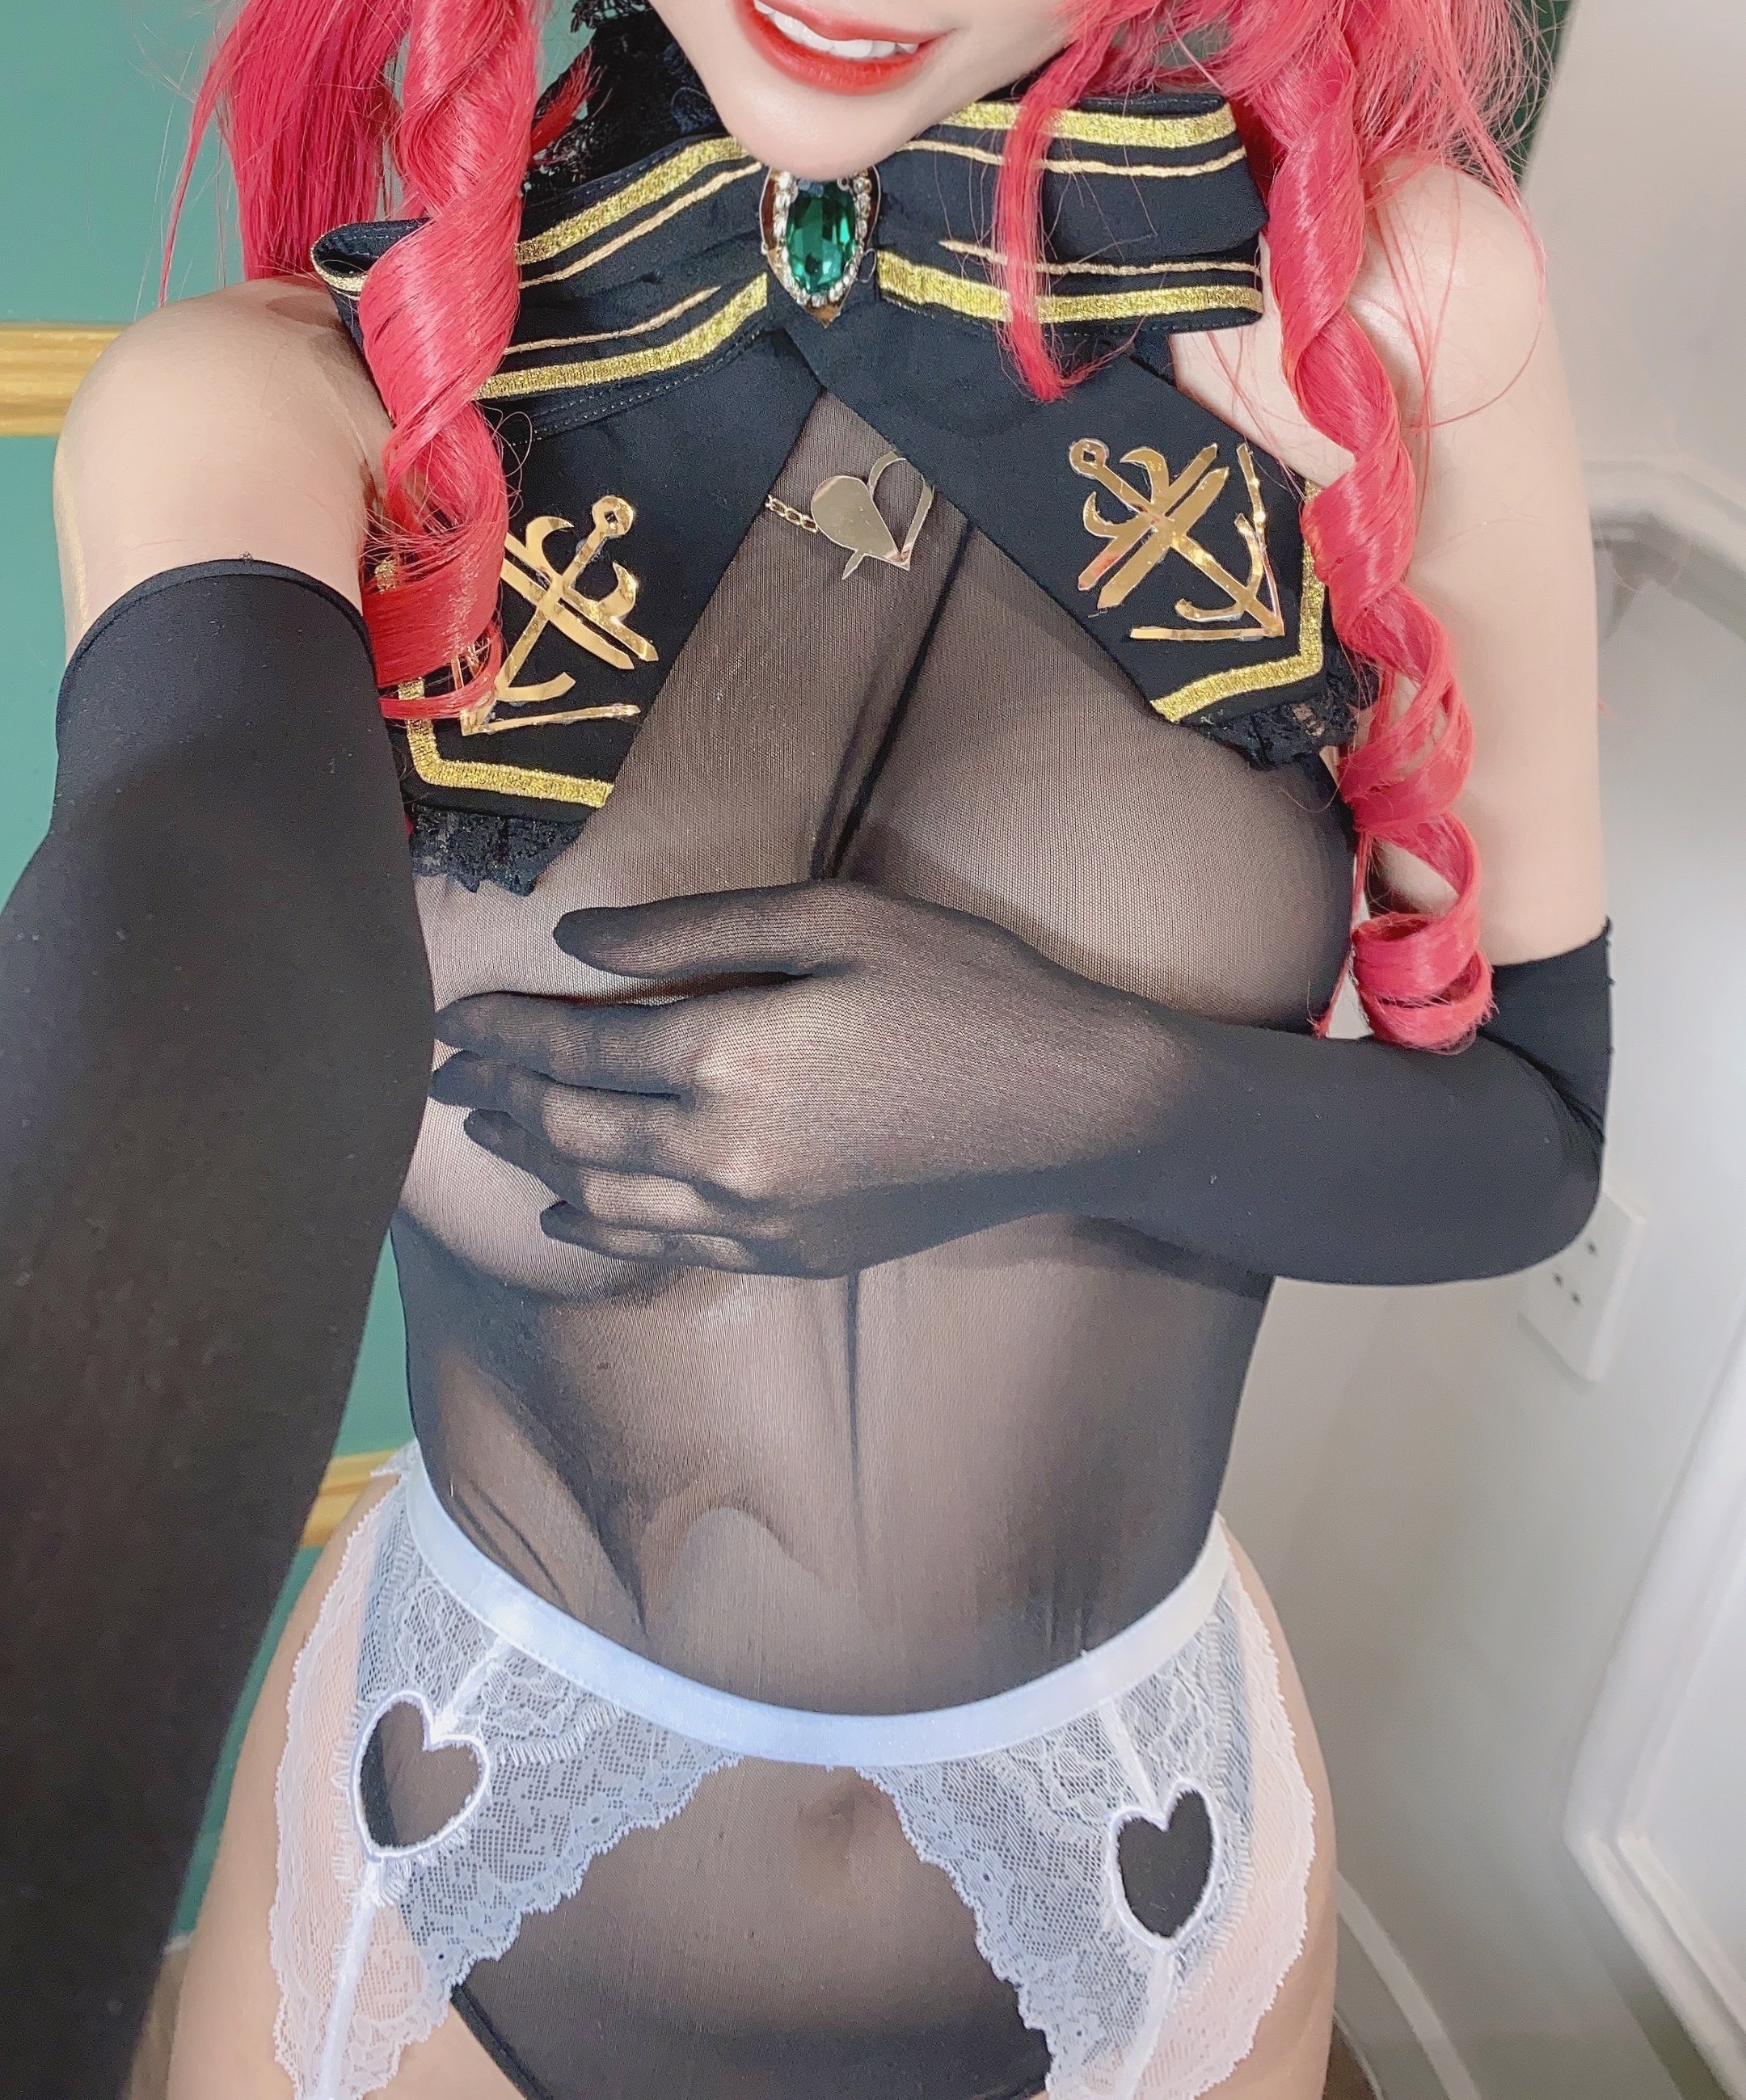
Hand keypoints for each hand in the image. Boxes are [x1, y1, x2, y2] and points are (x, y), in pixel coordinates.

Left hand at [432, 881, 1150, 1277]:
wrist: (1073, 1108)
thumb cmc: (963, 988)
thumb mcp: (834, 919)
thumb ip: (693, 934)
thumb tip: (574, 940)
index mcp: (729, 1059)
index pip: (573, 1047)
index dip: (502, 1028)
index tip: (452, 1011)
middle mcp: (724, 1156)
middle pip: (572, 1128)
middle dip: (498, 1094)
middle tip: (444, 1071)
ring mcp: (759, 1220)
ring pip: (601, 1201)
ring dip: (531, 1161)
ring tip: (486, 1128)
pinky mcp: (794, 1256)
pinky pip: (663, 1248)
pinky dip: (596, 1227)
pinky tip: (567, 1210)